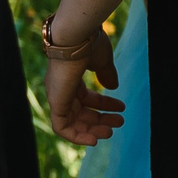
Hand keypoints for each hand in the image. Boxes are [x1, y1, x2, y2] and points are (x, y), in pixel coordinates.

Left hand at [43, 25, 123, 146]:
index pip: (87, 98)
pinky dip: (76, 136)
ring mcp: (58, 96)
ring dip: (91, 131)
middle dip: (100, 120)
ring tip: (110, 132)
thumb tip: (113, 87)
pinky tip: (93, 140)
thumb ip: (106, 75)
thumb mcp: (102, 62)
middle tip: (119, 122)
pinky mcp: (55, 103)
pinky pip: (62, 128)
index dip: (105, 106)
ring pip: (72, 123)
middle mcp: (62, 89)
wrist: (76, 37)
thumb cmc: (88, 44)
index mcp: (71, 78)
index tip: (122, 108)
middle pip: (81, 113)